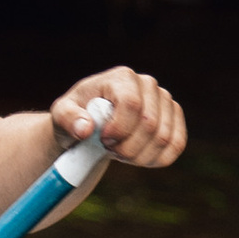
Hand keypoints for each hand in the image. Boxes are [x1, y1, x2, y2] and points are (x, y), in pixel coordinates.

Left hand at [54, 68, 184, 167]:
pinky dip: (157, 159)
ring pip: (164, 138)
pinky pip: (176, 145)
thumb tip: (85, 129)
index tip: (103, 141)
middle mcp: (147, 84)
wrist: (90, 125)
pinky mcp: (174, 119)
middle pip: (150, 124)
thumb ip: (68, 119)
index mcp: (121, 77)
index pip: (132, 104)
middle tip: (109, 151)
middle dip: (127, 148)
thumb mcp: (61, 116)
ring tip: (120, 153)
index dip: (119, 129)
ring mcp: (165, 101)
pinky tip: (138, 158)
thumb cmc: (75, 117)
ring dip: (140, 156)